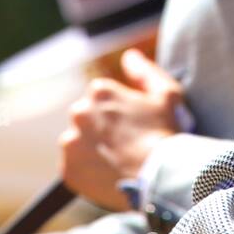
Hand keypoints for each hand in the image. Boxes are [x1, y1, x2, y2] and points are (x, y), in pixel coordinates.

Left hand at [59, 49, 186, 211]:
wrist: (160, 177)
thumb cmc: (165, 132)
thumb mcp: (166, 93)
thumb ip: (144, 71)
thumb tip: (129, 56)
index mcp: (100, 92)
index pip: (102, 97)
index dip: (119, 112)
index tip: (132, 126)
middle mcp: (80, 113)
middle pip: (87, 118)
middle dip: (101, 128)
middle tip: (125, 144)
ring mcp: (71, 143)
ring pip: (78, 143)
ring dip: (92, 148)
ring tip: (116, 162)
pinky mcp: (68, 171)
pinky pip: (75, 168)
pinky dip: (87, 171)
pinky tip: (108, 174)